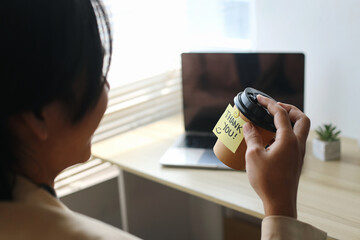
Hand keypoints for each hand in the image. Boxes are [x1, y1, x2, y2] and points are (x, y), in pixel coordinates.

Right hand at [243, 95, 309, 217]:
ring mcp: (299, 153)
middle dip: (290, 109)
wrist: (279, 202)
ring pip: (302, 130)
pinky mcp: (296, 160)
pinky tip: (273, 138)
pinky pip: (296, 140)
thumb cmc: (267, 180)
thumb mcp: (254, 156)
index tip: (259, 99)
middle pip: (302, 118)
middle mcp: (297, 144)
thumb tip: (248, 125)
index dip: (269, 104)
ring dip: (291, 121)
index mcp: (288, 140)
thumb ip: (252, 137)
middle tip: (275, 107)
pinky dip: (288, 132)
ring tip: (273, 121)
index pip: (281, 114)